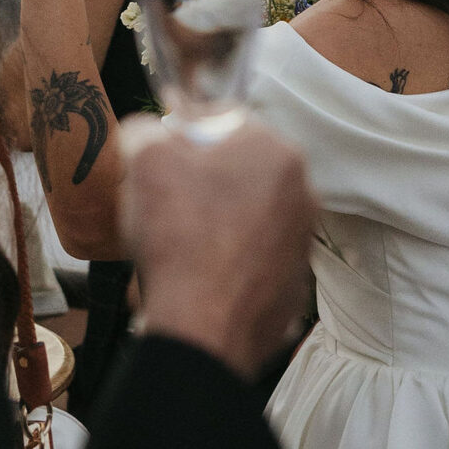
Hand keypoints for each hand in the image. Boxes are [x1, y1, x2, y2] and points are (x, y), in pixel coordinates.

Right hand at [120, 113, 315, 380]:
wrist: (203, 330)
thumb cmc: (178, 235)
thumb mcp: (146, 159)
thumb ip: (146, 129)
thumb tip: (147, 130)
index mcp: (275, 151)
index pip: (223, 118)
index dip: (183, 126)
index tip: (158, 143)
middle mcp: (302, 193)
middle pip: (239, 168)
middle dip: (202, 175)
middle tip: (163, 193)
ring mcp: (302, 243)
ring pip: (248, 213)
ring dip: (217, 218)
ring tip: (176, 238)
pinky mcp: (293, 287)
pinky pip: (253, 258)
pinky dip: (228, 260)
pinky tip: (197, 272)